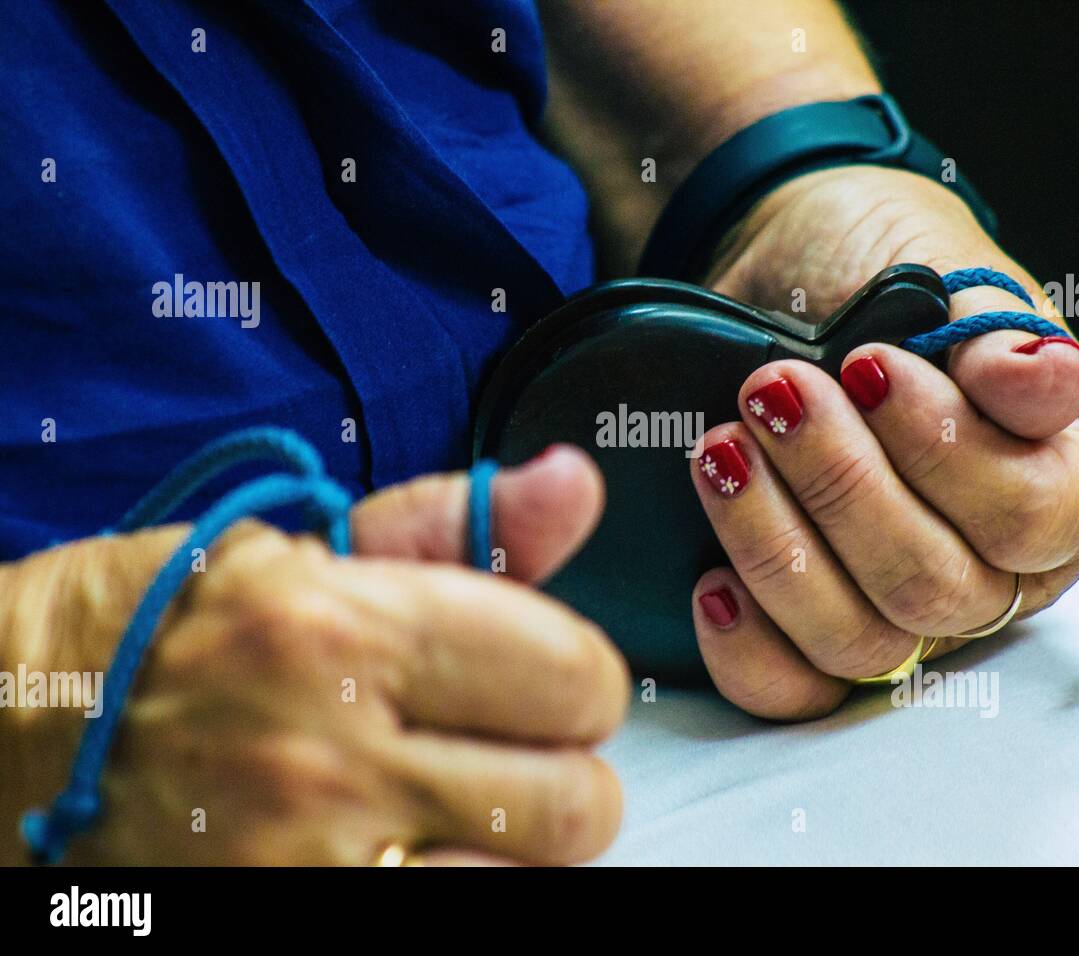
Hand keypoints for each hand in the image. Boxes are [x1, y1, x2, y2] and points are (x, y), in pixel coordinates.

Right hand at [0, 447, 629, 864]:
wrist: (3, 731)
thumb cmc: (155, 631)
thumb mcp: (298, 552)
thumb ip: (457, 525)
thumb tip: (572, 481)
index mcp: (343, 632)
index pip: (574, 677)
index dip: (573, 680)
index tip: (539, 683)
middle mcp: (328, 759)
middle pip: (574, 805)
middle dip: (555, 775)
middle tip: (493, 755)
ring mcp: (304, 872)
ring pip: (522, 884)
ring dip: (504, 848)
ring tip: (436, 811)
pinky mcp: (284, 928)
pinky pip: (453, 923)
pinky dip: (447, 885)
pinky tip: (401, 854)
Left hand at [689, 165, 1078, 718]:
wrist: (789, 264)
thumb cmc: (880, 264)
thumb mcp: (946, 269)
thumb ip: (1001, 334)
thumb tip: (1043, 376)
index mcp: (1065, 480)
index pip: (1031, 516)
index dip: (943, 452)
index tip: (865, 366)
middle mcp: (999, 565)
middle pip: (935, 586)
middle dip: (839, 487)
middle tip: (773, 393)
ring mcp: (908, 611)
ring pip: (862, 644)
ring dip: (777, 550)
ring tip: (719, 453)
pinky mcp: (819, 630)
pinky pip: (797, 690)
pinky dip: (749, 646)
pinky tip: (711, 583)